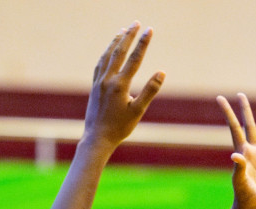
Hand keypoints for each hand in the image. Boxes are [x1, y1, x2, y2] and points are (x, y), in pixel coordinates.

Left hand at [82, 24, 164, 150]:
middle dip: (128, 36)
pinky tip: (108, 51)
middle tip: (136, 23)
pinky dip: (105, 55)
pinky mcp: (94, 87)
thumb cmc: (119, 128)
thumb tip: (161, 73)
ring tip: (122, 31)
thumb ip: (150, 91)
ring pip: (107, 56)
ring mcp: (99, 83)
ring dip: (115, 42)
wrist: (97, 139)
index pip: (134, 59)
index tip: (149, 30)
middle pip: (119, 52)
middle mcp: (107, 80)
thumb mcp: (138, 111)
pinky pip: (99, 65)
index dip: (143, 43)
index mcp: (120, 85)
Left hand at [218, 94, 255, 208]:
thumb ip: (240, 169)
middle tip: (240, 94)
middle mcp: (253, 152)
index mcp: (244, 152)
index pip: (235, 127)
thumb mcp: (241, 183)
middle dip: (244, 110)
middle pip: (249, 126)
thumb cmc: (245, 198)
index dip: (228, 113)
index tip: (220, 98)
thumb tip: (236, 155)